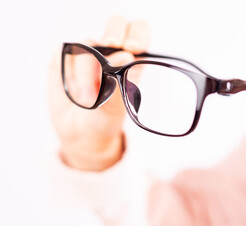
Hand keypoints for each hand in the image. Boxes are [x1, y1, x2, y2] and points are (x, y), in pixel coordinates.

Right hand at [48, 16, 149, 170]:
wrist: (83, 135)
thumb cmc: (106, 118)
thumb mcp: (118, 106)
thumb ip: (121, 80)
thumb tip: (125, 55)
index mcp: (130, 61)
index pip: (138, 34)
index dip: (137, 34)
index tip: (133, 48)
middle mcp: (109, 53)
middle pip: (115, 26)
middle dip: (114, 32)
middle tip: (111, 44)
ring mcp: (86, 55)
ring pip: (87, 45)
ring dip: (87, 73)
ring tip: (88, 100)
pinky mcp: (64, 60)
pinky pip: (63, 54)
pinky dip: (69, 73)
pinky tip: (74, 92)